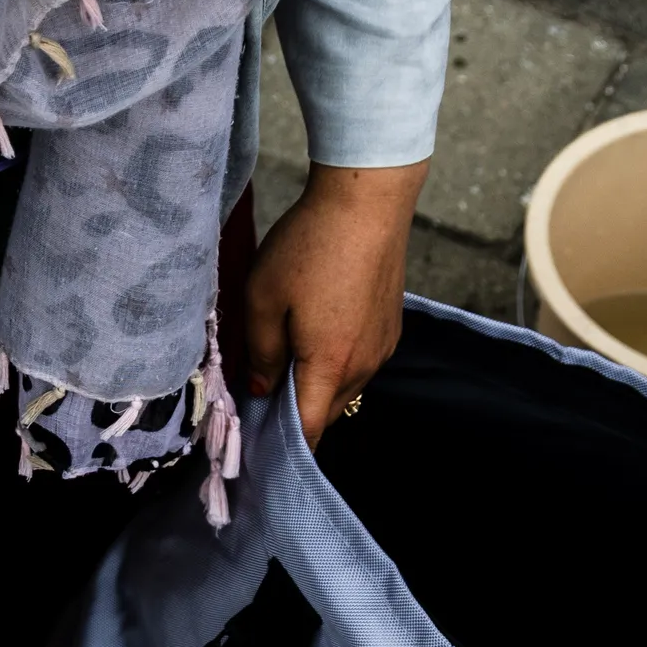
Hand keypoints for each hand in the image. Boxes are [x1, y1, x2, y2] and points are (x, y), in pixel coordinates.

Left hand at [238, 160, 424, 443]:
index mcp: (330, 366)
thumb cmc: (310, 245)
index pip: (309, 431)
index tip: (256, 444)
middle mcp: (364, 365)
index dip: (283, 446)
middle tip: (260, 393)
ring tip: (286, 356)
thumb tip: (260, 388)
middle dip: (295, 413)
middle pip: (326, 412)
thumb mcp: (263, 298)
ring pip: (344, 387)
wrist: (366, 201)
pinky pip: (360, 362)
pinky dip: (336, 362)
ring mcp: (383, 346)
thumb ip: (259, 352)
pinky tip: (316, 331)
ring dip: (316, 385)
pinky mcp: (391, 326)